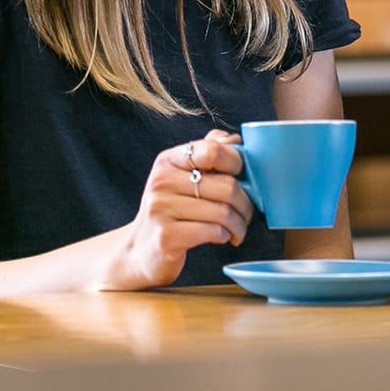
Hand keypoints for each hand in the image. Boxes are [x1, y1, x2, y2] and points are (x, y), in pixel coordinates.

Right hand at [103, 130, 253, 290]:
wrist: (142, 250)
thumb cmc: (172, 208)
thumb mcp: (183, 175)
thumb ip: (209, 152)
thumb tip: (236, 140)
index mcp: (168, 160)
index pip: (212, 150)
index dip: (236, 161)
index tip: (243, 176)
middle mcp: (161, 182)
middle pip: (226, 185)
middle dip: (246, 202)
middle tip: (247, 212)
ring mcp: (161, 210)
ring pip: (223, 212)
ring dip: (239, 223)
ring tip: (238, 228)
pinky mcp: (166, 237)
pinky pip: (212, 232)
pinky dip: (225, 235)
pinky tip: (222, 237)